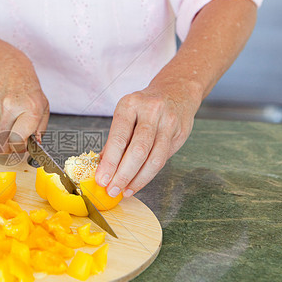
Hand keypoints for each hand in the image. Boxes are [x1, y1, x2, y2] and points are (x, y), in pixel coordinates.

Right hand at [0, 53, 49, 152]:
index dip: (19, 149)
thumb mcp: (43, 107)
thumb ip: (39, 129)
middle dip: (8, 148)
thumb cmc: (28, 89)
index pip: (18, 141)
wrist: (7, 68)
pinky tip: (2, 114)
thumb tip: (34, 146)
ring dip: (2, 136)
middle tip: (14, 143)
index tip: (22, 146)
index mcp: (30, 109)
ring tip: (10, 123)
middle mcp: (11, 108)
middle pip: (2, 143)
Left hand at [95, 80, 201, 197]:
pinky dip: (149, 174)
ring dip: (138, 180)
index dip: (110, 162)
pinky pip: (163, 159)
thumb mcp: (125, 114)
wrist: (176, 90)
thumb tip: (101, 167)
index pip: (119, 138)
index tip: (101, 179)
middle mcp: (151, 111)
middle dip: (123, 175)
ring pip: (154, 159)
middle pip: (138, 150)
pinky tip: (138, 182)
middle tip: (113, 189)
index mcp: (130, 104)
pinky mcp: (180, 133)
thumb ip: (114, 140)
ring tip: (125, 191)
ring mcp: (168, 122)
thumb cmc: (144, 106)